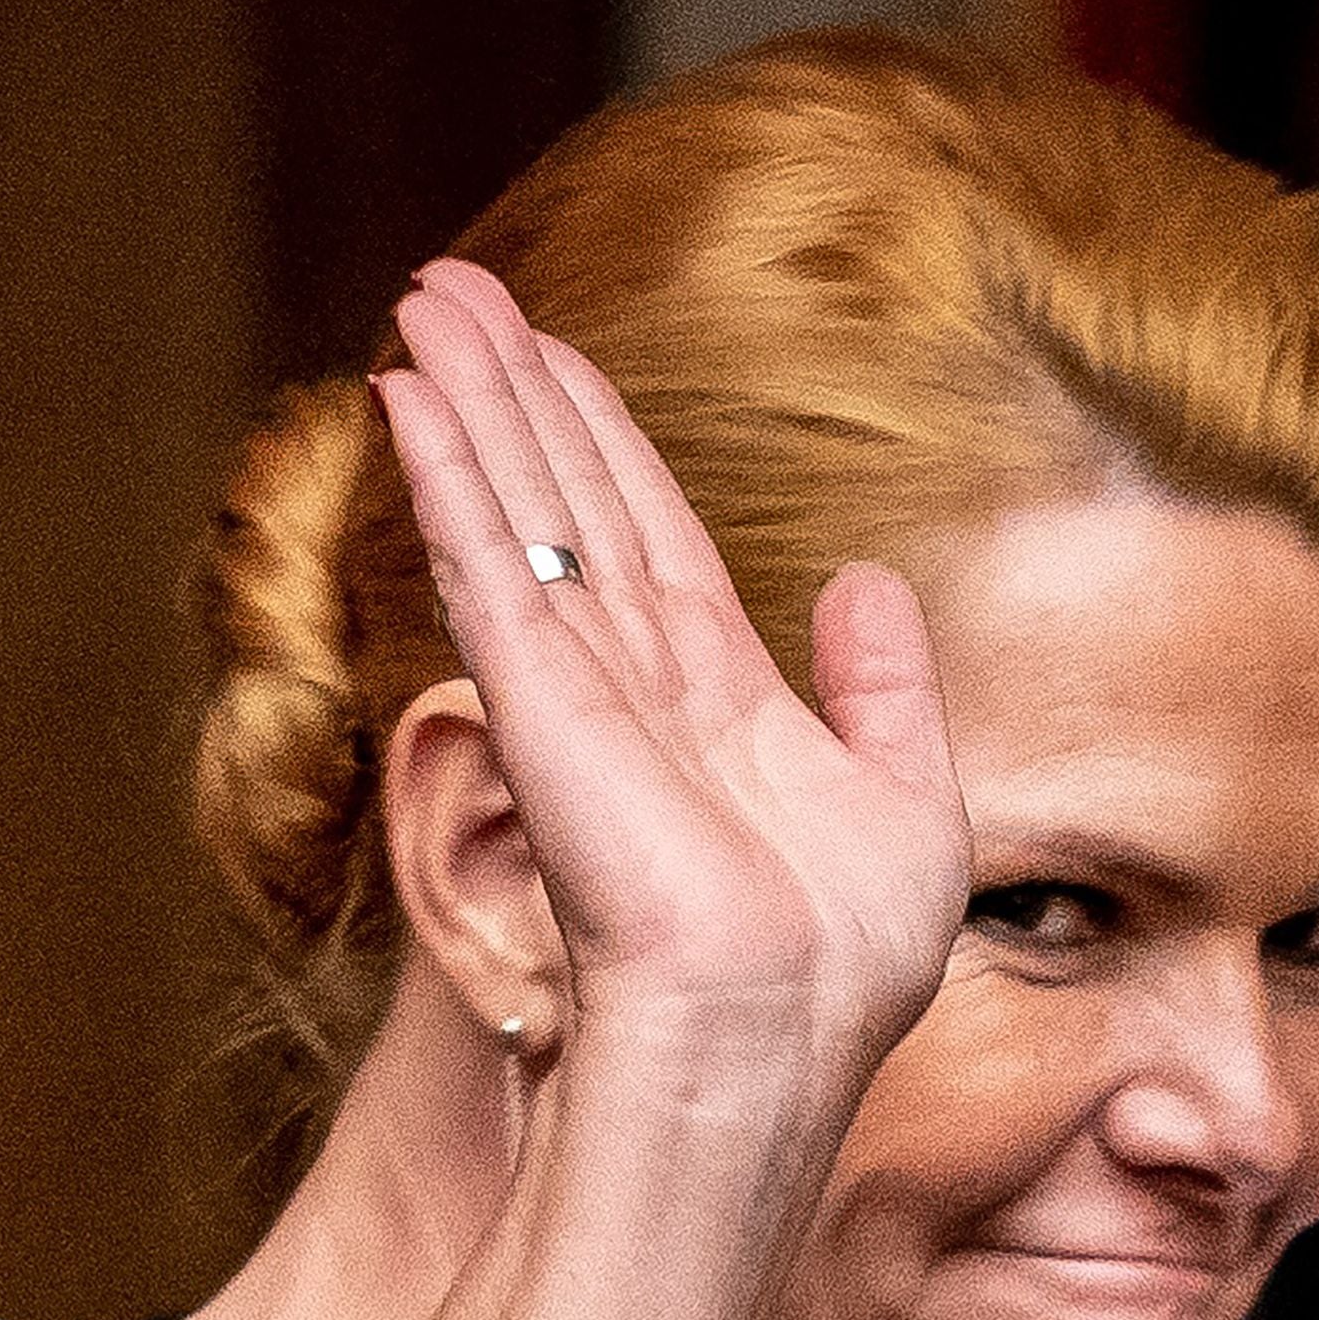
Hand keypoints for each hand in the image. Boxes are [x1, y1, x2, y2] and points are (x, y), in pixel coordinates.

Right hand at [378, 259, 967, 1079]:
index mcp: (720, 697)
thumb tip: (867, 582)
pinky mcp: (536, 706)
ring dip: (469, 402)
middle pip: (566, 501)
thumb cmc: (844, 967)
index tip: (553, 352)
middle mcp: (637, 681)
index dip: (599, 438)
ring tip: (425, 299)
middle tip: (453, 285)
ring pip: (518, 510)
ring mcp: (578, 690)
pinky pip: (486, 564)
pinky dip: (449, 476)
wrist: (784, 1034)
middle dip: (514, 391)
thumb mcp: (910, 803)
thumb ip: (888, 686)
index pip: (648, 534)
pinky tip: (408, 398)